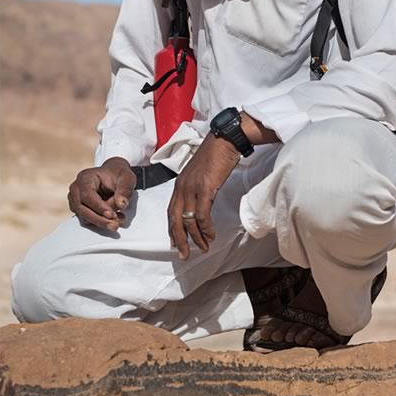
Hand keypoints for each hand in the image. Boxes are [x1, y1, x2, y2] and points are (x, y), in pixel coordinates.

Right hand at [68, 157, 135, 231]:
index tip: (111, 215)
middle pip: (82, 208)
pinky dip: (99, 222)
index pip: (87, 195)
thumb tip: (121, 204)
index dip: (98, 207)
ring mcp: (76, 200)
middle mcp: (77, 188)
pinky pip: (87, 220)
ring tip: (118, 221)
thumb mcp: (126, 178)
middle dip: (99, 219)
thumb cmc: (117, 175)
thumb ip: (125, 190)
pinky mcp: (80, 209)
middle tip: (114, 225)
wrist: (114, 176)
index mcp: (85, 177)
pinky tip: (112, 220)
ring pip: (84, 217)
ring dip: (100, 222)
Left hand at [168, 133, 240, 260]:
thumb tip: (200, 207)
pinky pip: (202, 214)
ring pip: (188, 220)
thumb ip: (196, 190)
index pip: (171, 211)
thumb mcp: (200, 175)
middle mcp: (182, 187)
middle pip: (175, 219)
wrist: (224, 141)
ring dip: (196, 237)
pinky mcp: (204, 188)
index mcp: (179, 184)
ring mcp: (192, 188)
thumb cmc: (215, 156)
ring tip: (203, 249)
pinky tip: (211, 236)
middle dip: (178, 239)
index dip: (172, 229)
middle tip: (184, 254)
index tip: (174, 243)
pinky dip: (206, 228)